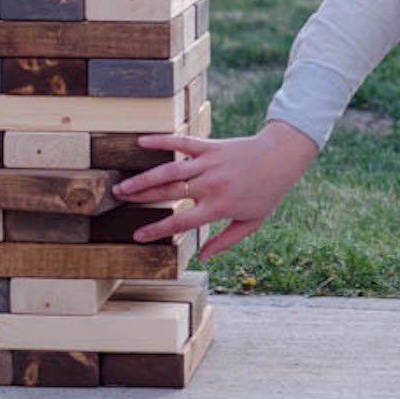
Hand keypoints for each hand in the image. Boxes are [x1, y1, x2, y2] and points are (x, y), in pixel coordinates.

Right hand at [111, 120, 318, 259]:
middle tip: (117, 201)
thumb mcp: (251, 223)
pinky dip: (162, 141)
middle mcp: (211, 185)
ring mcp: (210, 163)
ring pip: (170, 171)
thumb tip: (202, 257)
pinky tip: (142, 142)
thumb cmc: (267, 192)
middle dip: (141, 198)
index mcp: (218, 206)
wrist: (282, 158)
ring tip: (122, 184)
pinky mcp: (211, 146)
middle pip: (169, 194)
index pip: (181, 221)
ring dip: (144, 177)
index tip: (137, 235)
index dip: (157, 229)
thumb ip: (225, 241)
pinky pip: (183, 143)